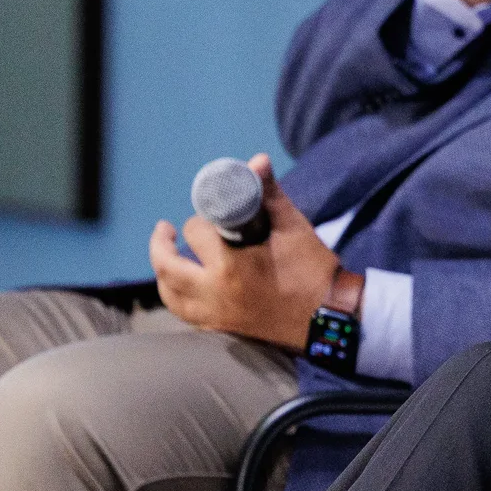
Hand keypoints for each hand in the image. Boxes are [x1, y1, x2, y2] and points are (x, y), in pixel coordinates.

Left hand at [150, 155, 339, 349]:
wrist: (328, 316)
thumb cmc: (312, 269)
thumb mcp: (293, 227)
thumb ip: (269, 194)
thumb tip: (257, 161)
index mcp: (229, 265)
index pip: (196, 231)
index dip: (201, 218)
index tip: (208, 212)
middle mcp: (213, 293)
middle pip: (168, 266)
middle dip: (162, 243)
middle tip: (165, 228)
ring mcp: (214, 315)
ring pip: (170, 293)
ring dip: (164, 271)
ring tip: (168, 255)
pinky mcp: (220, 329)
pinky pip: (184, 314)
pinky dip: (178, 296)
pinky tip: (183, 286)